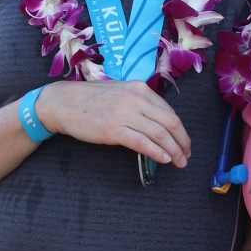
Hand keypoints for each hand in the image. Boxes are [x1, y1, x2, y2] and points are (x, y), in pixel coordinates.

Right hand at [35, 79, 191, 166]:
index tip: (184, 142)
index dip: (181, 130)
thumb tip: (159, 123)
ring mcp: (124, 114)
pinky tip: (164, 159)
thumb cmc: (91, 99)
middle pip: (170, 122)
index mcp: (139, 89)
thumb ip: (140, 103)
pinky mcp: (113, 130)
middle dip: (183, 142)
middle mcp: (135, 99)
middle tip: (186, 155)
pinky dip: (157, 152)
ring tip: (179, 161)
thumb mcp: (121, 92)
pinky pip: (142, 142)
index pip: (169, 111)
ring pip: (160, 134)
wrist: (63, 103)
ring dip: (174, 150)